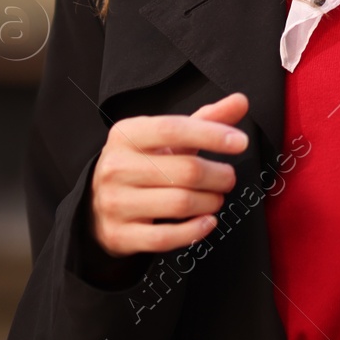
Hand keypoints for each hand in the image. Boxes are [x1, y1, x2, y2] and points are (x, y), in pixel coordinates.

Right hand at [90, 91, 249, 257]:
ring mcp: (114, 203)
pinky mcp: (118, 235)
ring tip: (216, 197)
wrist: (99, 201)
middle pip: (186, 170)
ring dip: (210, 202)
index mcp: (127, 135)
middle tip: (228, 178)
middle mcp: (116, 167)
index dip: (211, 134)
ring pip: (180, 203)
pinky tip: (207, 221)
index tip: (240, 142)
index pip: (173, 129)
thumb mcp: (168, 138)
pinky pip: (165, 237)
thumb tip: (240, 101)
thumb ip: (206, 119)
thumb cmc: (143, 163)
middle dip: (219, 175)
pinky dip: (194, 231)